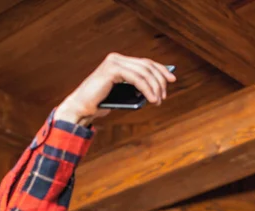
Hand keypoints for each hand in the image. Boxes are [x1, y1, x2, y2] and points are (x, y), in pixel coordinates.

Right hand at [54, 53, 175, 124]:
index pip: (145, 62)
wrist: (82, 108)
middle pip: (147, 66)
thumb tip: (156, 90)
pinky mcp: (112, 70)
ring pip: (144, 72)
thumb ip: (135, 88)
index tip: (172, 79)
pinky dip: (147, 89)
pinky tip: (152, 99)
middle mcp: (117, 58)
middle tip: (164, 96)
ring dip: (155, 87)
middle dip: (159, 81)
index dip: (161, 69)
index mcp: (120, 62)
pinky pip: (136, 78)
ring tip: (158, 101)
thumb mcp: (123, 95)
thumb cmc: (101, 103)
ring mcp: (114, 62)